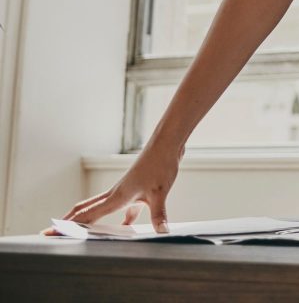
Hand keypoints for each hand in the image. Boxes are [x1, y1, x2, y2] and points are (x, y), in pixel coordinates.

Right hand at [56, 141, 183, 233]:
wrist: (166, 145)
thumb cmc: (159, 165)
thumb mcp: (159, 193)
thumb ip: (158, 214)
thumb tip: (161, 232)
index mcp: (115, 197)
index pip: (85, 216)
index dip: (68, 227)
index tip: (49, 234)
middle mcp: (115, 194)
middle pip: (85, 211)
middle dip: (68, 223)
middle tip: (51, 233)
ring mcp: (124, 192)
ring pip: (101, 209)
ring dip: (91, 221)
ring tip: (82, 234)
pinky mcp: (136, 190)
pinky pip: (124, 209)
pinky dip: (123, 220)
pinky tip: (129, 228)